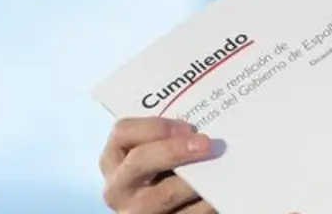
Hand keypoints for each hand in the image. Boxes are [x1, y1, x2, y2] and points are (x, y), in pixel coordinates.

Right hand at [99, 116, 217, 212]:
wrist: (162, 206)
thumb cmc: (160, 169)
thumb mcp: (152, 151)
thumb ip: (165, 137)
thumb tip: (197, 129)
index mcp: (112, 159)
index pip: (123, 131)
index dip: (155, 126)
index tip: (186, 126)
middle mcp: (118, 187)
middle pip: (141, 160)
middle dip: (175, 150)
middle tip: (207, 144)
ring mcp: (136, 211)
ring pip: (167, 193)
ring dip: (196, 178)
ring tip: (219, 167)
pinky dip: (206, 203)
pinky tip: (218, 192)